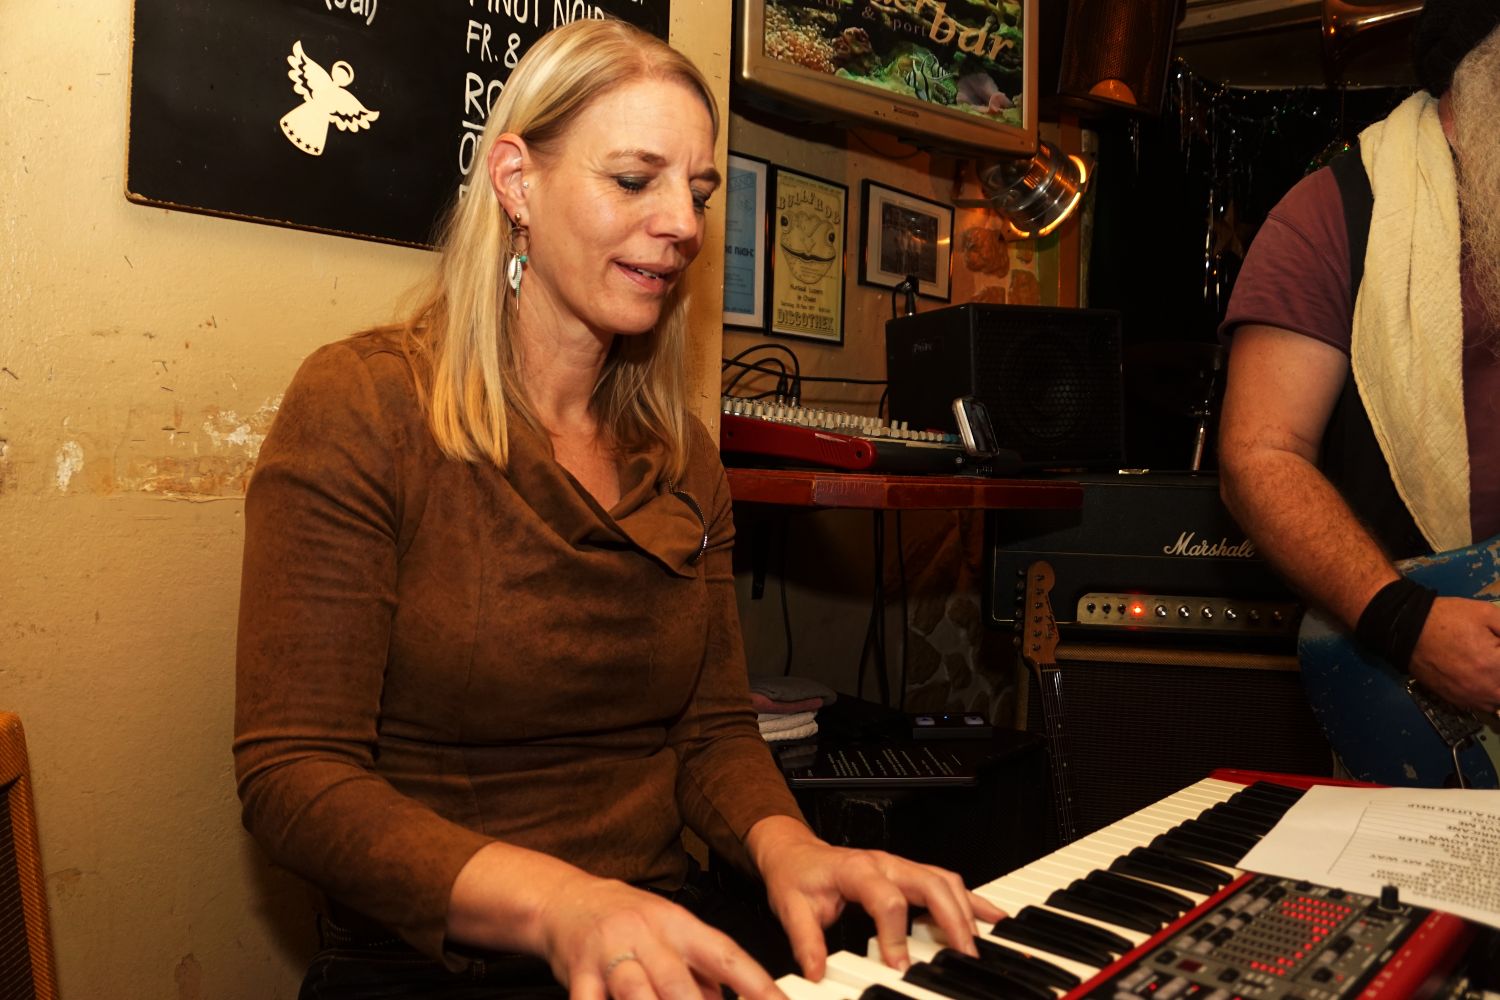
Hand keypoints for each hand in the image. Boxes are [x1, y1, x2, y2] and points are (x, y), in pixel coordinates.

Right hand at [534, 873, 786, 999]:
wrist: (566, 899)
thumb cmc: (626, 918)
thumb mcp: (671, 932)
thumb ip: (701, 970)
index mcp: (678, 925)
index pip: (725, 954)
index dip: (756, 983)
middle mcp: (647, 935)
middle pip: (678, 980)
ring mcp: (611, 952)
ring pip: (636, 990)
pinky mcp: (579, 971)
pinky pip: (590, 999)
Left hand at [746, 816, 1003, 980]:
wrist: (794, 852)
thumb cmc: (797, 876)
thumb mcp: (790, 908)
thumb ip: (805, 940)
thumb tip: (817, 971)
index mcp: (857, 870)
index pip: (887, 899)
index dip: (896, 935)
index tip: (901, 967)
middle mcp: (885, 863)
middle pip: (931, 884)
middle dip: (952, 920)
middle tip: (964, 956)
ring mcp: (900, 866)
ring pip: (945, 881)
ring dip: (966, 911)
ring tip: (980, 945)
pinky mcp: (908, 873)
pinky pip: (946, 882)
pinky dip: (971, 900)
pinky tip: (992, 917)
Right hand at [1408, 596, 1499, 712]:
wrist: (1406, 629)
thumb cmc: (1447, 618)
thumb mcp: (1487, 613)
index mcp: (1496, 666)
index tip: (1499, 647)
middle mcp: (1486, 688)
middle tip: (1495, 656)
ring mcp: (1471, 698)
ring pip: (1499, 703)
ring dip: (1498, 686)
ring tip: (1490, 667)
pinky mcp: (1457, 701)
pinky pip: (1485, 706)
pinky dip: (1491, 696)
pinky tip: (1485, 679)